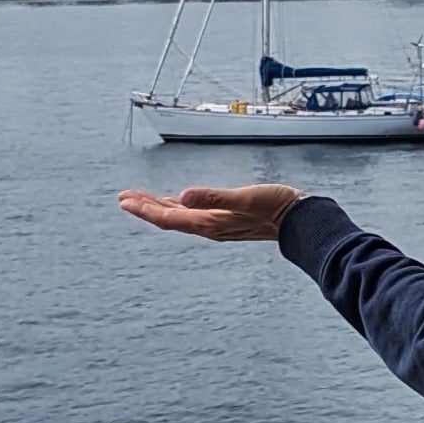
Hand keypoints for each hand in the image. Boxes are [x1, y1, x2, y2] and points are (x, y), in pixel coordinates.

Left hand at [118, 183, 305, 241]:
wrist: (300, 221)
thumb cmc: (276, 207)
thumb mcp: (245, 198)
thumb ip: (214, 198)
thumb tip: (183, 196)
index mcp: (210, 223)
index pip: (169, 217)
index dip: (145, 209)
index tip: (124, 200)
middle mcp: (209, 226)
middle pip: (169, 218)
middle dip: (145, 208)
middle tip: (123, 197)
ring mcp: (217, 224)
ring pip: (180, 216)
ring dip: (158, 207)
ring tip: (139, 199)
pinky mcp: (225, 219)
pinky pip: (193, 214)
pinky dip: (177, 207)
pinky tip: (175, 202)